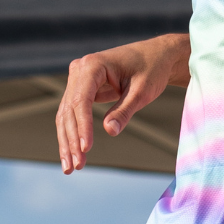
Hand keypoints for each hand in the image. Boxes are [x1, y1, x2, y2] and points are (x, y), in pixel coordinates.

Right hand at [55, 34, 189, 173]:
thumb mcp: (142, 91)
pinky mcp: (82, 89)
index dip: (82, 126)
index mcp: (93, 65)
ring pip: (66, 114)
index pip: (81, 100)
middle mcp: (79, 69)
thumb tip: (109, 131)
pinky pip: (73, 114)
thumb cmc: (152, 69)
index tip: (85, 149)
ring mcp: (78, 79)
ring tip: (70, 168)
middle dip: (71, 140)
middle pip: (69, 110)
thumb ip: (125, 110)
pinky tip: (73, 154)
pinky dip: (74, 133)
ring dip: (67, 141)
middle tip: (75, 167)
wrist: (157, 56)